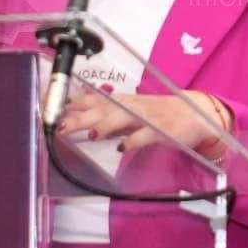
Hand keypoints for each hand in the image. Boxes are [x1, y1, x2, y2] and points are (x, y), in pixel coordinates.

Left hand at [58, 90, 231, 157]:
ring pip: (122, 118)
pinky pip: (145, 135)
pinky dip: (133, 141)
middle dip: (81, 116)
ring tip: (89, 133)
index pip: (94, 99)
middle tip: (61, 124)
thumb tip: (79, 119)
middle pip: (103, 109)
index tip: (53, 107)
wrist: (194, 115)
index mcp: (123, 102)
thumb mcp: (131, 112)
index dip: (73, 102)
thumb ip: (107, 116)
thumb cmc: (159, 115)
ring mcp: (147, 118)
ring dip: (106, 125)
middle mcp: (132, 106)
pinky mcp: (161, 130)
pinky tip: (121, 148)